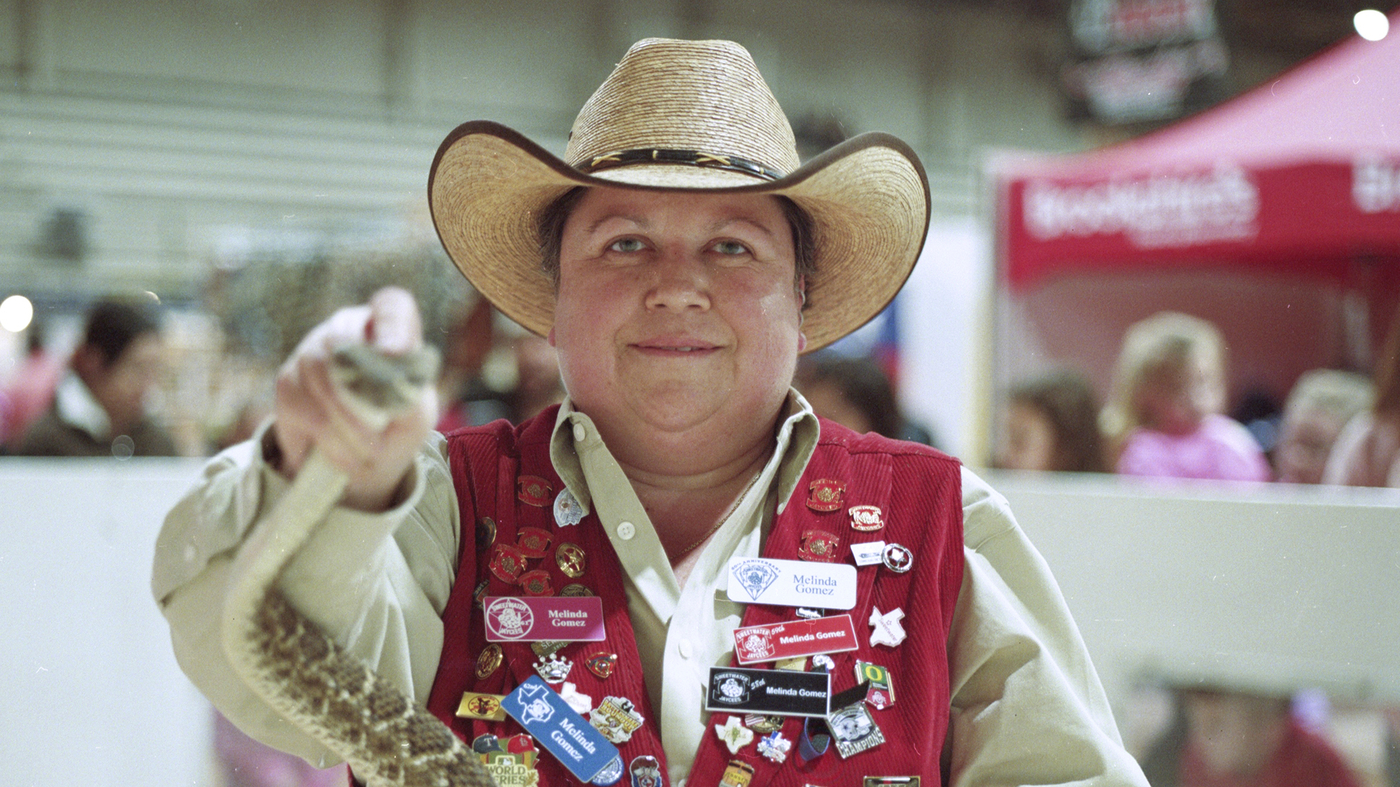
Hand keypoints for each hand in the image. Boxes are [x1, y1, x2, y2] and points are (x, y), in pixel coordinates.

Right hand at [272, 287, 438, 511]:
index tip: (395, 352)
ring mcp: (314, 350)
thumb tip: (390, 375)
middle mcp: (349, 329)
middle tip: (380, 429)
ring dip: (347, 420)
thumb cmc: (397, 427)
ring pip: (321, 371)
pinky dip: (328, 434)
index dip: (392, 323)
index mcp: (390, 330)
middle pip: (346, 338)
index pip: (391, 304)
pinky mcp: (289, 380)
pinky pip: (303, 402)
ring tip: (367, 450)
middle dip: (363, 390)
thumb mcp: (415, 416)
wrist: (360, 459)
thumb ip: (409, 394)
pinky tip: (343, 451)